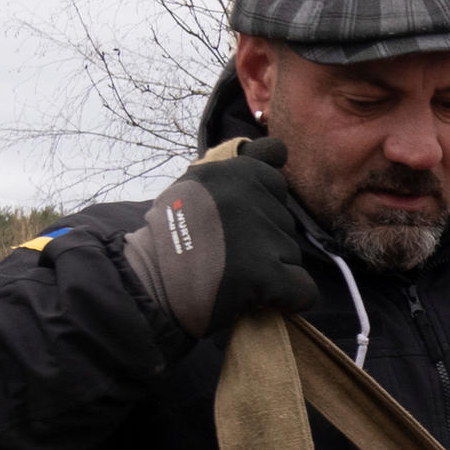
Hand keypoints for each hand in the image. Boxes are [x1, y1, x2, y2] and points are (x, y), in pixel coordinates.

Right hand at [119, 144, 325, 339]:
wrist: (146, 281)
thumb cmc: (172, 235)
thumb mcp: (198, 183)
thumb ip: (240, 166)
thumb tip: (281, 150)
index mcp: (235, 170)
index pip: (275, 183)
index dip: (259, 209)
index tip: (232, 223)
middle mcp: (249, 194)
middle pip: (284, 222)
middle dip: (264, 241)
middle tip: (225, 253)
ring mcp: (259, 233)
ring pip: (291, 255)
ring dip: (270, 269)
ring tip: (229, 275)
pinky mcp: (265, 272)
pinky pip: (302, 289)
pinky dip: (287, 299)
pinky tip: (258, 299)